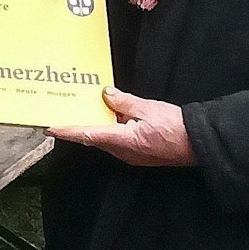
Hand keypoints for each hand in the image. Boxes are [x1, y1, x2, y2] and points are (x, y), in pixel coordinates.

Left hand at [49, 87, 193, 166]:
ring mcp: (131, 154)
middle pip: (93, 137)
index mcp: (123, 140)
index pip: (87, 135)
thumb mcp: (149, 109)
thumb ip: (124, 102)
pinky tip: (112, 115)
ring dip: (96, 125)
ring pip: (105, 138)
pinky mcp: (138, 153)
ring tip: (85, 109)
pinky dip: (110, 128)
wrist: (199, 143)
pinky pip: (118, 140)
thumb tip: (107, 95)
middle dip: (78, 125)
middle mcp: (123, 152)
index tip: (49, 127)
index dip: (66, 131)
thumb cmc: (177, 128)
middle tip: (64, 112)